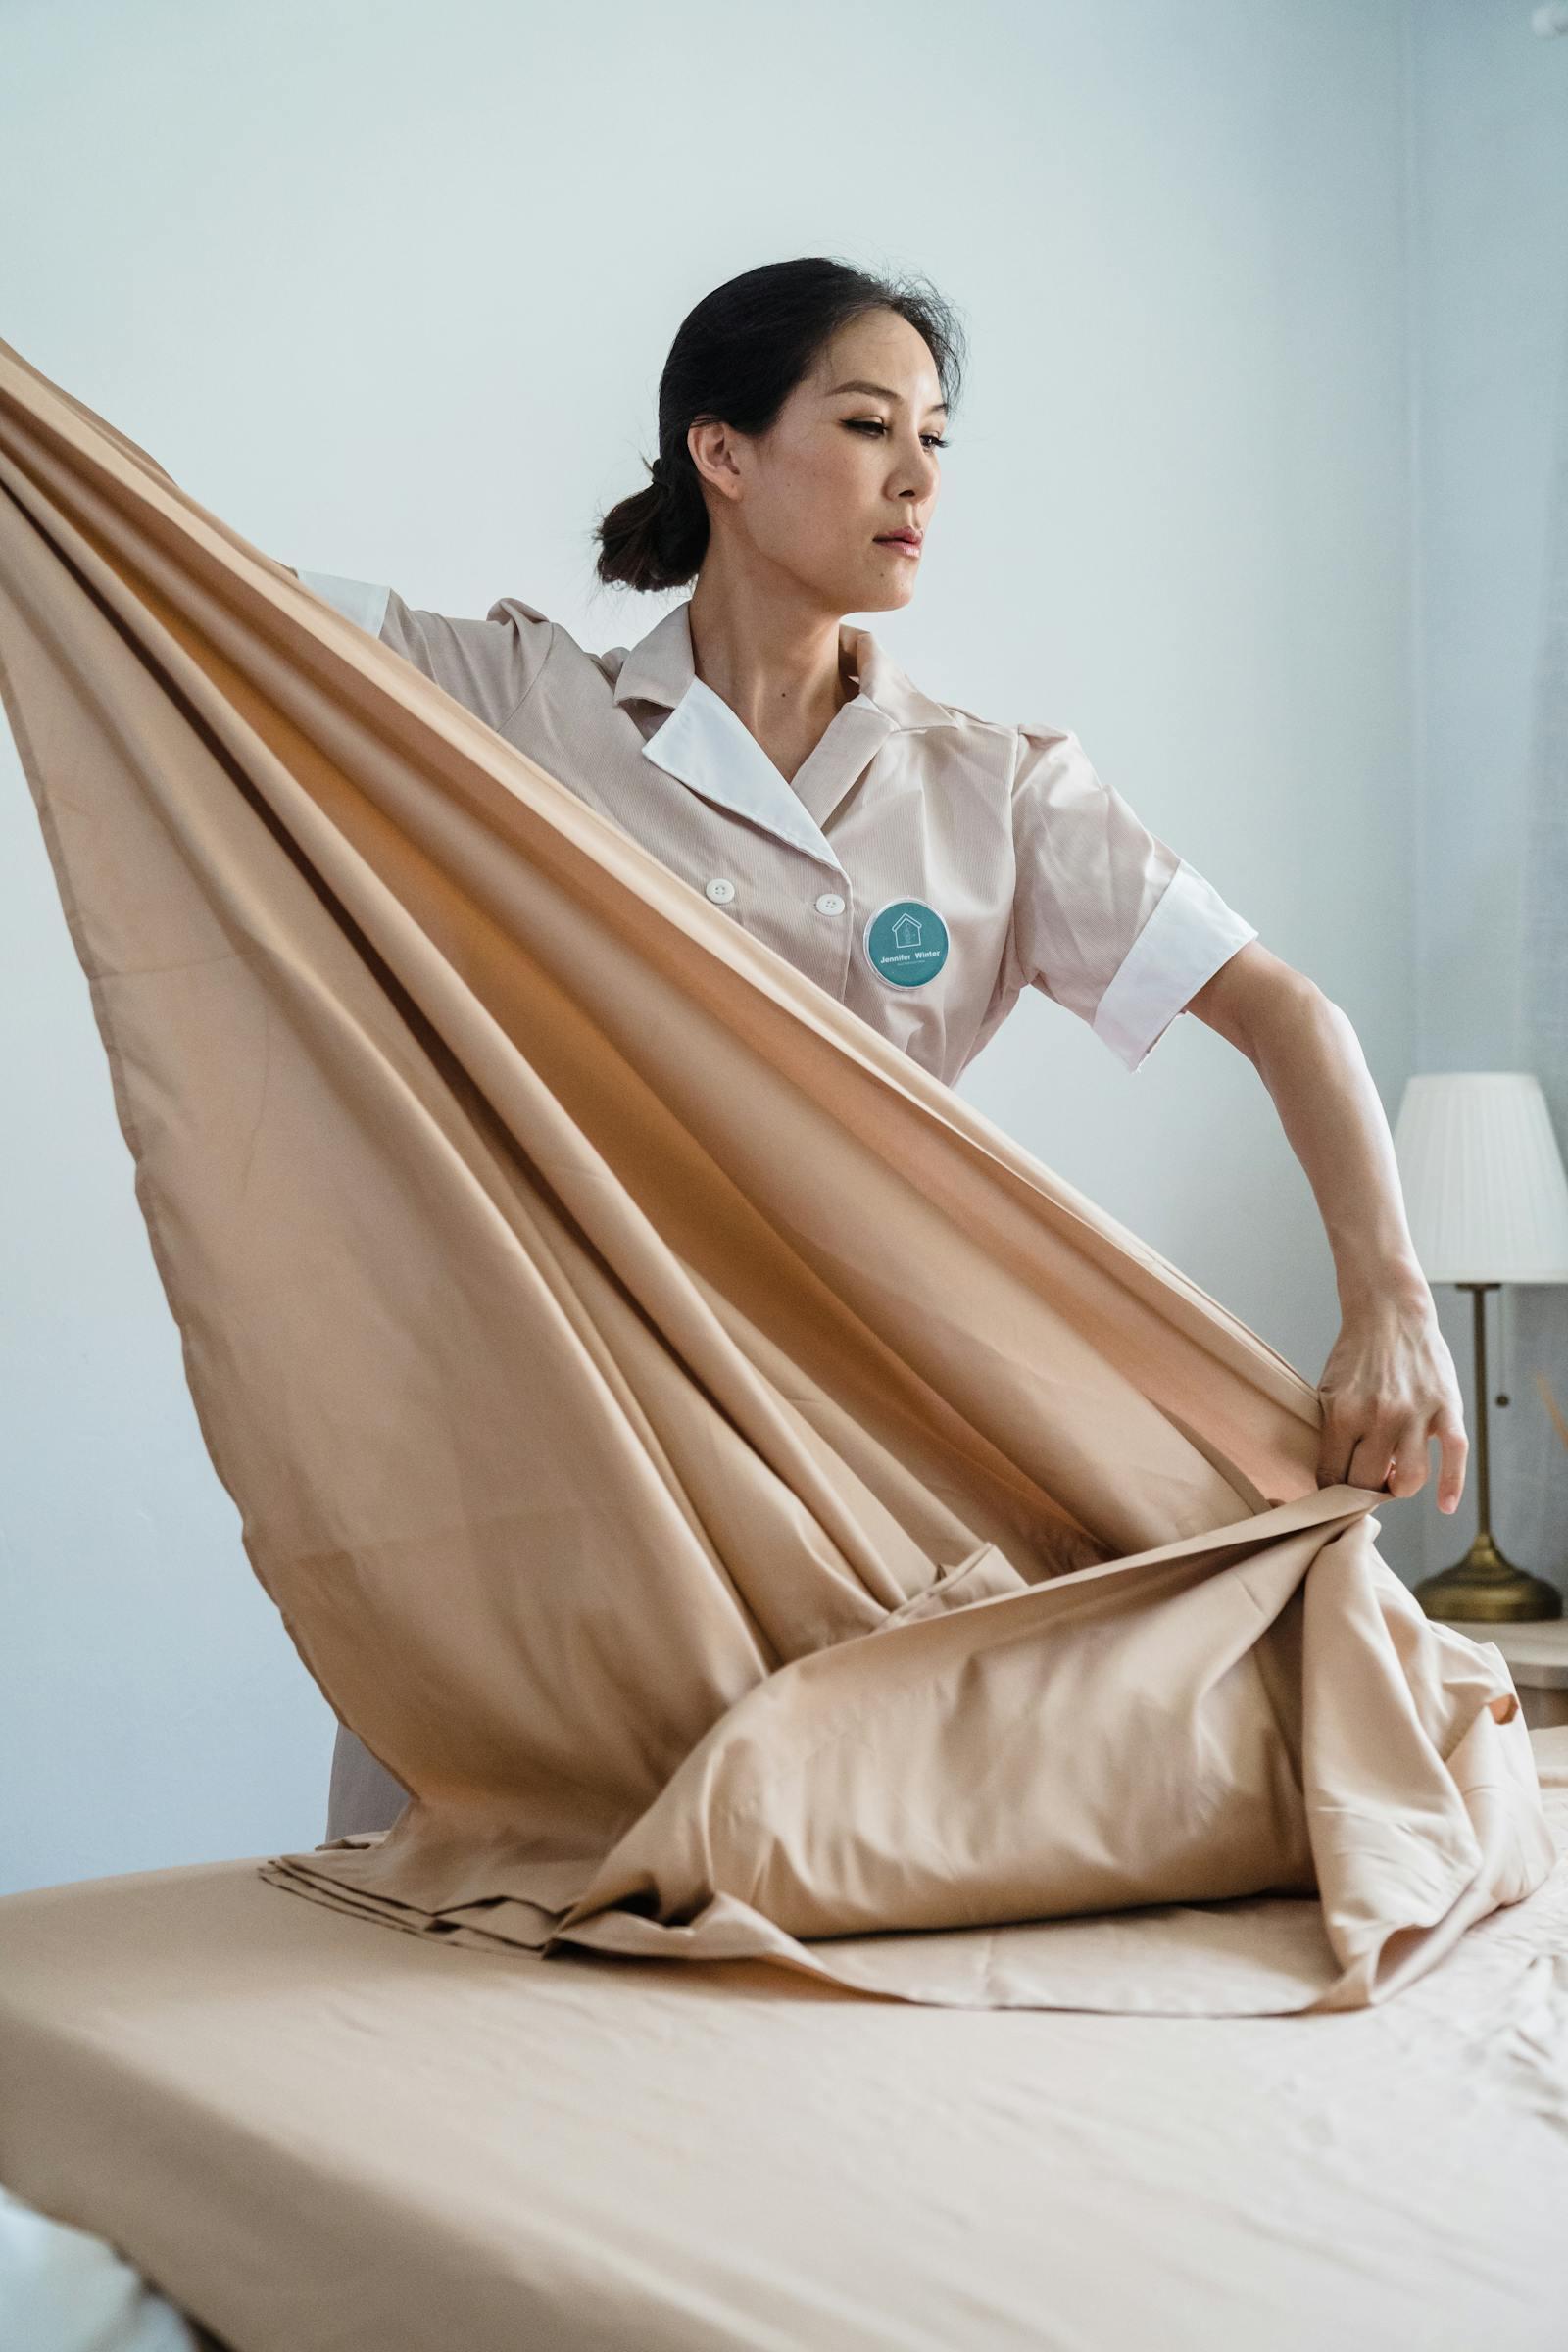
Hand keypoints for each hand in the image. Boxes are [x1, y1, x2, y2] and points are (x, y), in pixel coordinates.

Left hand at [1315, 1283, 1468, 1512]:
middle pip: (1369, 1483)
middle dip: (1364, 1493)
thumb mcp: (1328, 1390)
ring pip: (1410, 1479)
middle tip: (1365, 1487)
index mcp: (1343, 1414)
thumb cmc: (1356, 1355)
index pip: (1333, 1476)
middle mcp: (1380, 1417)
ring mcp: (1416, 1413)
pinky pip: (1454, 1456)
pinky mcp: (1446, 1408)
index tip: (1335, 1495)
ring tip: (1393, 1480)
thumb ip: (1331, 1433)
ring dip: (1399, 1489)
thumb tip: (1329, 1479)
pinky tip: (1445, 1505)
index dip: (1333, 1493)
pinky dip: (1452, 1486)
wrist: (1389, 1312)